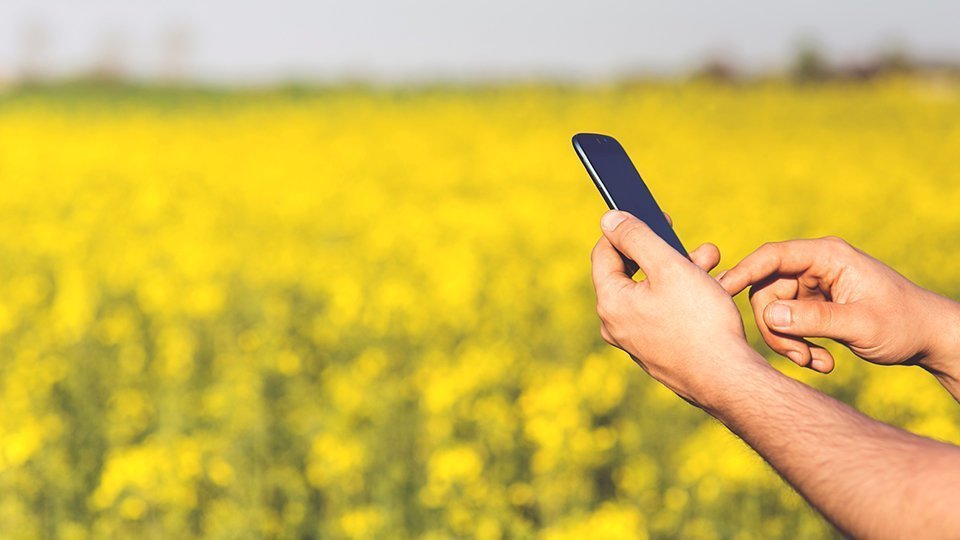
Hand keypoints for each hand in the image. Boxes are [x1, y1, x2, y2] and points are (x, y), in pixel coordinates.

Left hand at [591, 210, 761, 409]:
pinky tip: (712, 291)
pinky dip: (683, 297)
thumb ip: (636, 238)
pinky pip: (663, 314)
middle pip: (632, 273)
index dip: (628, 229)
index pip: (604, 253)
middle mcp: (615, 324)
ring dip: (681, 271)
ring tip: (713, 262)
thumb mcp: (669, 267)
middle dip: (665, 252)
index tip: (657, 216)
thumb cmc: (700, 322)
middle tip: (697, 246)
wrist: (728, 380)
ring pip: (653, 292)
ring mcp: (636, 341)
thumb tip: (609, 219)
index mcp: (610, 302)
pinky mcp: (656, 352)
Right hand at [717, 237, 959, 378]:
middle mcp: (816, 267)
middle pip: (767, 291)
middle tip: (798, 357)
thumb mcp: (860, 324)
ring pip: (774, 313)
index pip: (772, 257)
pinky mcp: (814, 306)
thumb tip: (768, 317)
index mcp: (828, 257)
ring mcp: (814, 287)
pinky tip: (823, 362)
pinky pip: (789, 325)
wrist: (930, 339)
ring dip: (789, 342)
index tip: (720, 293)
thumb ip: (813, 319)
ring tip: (816, 363)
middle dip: (776, 328)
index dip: (743, 273)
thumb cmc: (904, 324)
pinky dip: (800, 346)